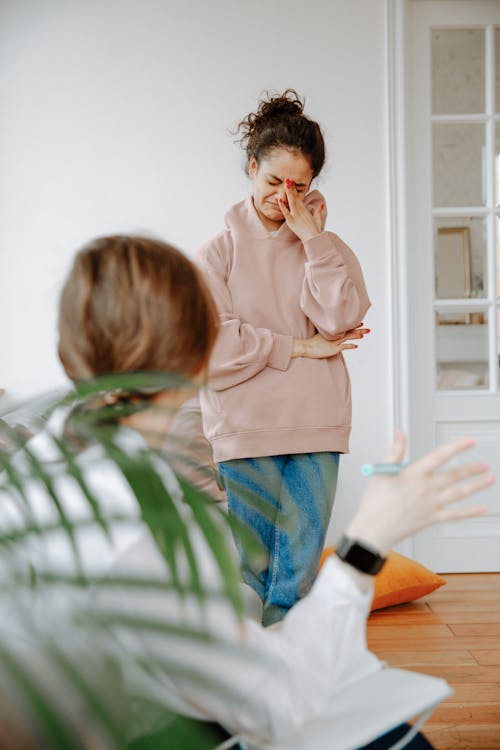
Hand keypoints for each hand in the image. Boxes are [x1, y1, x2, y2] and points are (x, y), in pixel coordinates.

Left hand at [278, 179, 324, 242]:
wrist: (313, 238)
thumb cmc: (315, 230)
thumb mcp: (317, 219)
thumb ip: (318, 211)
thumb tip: (320, 205)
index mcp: (305, 209)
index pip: (299, 198)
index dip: (295, 190)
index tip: (292, 183)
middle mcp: (300, 211)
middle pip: (295, 197)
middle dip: (291, 188)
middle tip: (288, 179)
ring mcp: (295, 215)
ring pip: (291, 201)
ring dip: (288, 192)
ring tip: (286, 183)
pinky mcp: (291, 221)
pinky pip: (285, 212)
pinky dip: (282, 205)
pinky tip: (279, 198)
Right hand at [292, 324, 369, 358]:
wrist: (306, 347)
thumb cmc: (312, 343)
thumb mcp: (320, 335)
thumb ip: (327, 334)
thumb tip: (333, 335)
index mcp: (332, 332)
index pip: (345, 327)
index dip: (353, 326)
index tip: (360, 323)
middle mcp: (334, 335)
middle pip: (349, 331)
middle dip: (359, 329)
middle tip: (367, 328)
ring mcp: (334, 342)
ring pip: (348, 337)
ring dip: (357, 335)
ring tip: (365, 334)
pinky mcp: (333, 348)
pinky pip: (344, 346)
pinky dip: (350, 345)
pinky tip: (356, 346)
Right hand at [346, 432, 491, 555]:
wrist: (373, 530)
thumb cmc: (375, 502)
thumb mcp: (381, 471)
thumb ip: (395, 451)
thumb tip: (400, 434)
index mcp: (414, 474)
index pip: (440, 456)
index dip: (457, 447)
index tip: (469, 442)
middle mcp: (426, 488)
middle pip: (454, 475)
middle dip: (472, 469)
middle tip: (484, 464)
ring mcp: (431, 504)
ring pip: (459, 493)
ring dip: (476, 486)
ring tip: (489, 479)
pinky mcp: (431, 518)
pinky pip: (455, 515)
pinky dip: (469, 512)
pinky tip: (481, 509)